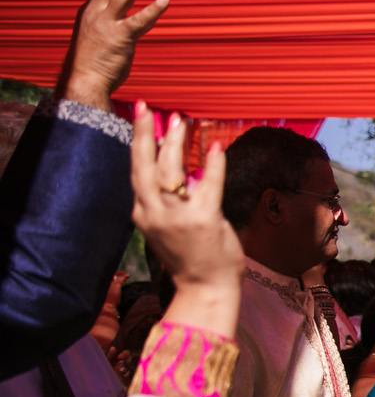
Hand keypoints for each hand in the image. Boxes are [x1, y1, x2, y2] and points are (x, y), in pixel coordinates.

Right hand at [56, 0, 169, 109]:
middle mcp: (98, 12)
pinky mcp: (121, 38)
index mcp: (93, 10)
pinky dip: (152, 10)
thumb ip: (111, 21)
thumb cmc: (93, 61)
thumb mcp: (98, 35)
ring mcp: (108, 24)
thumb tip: (122, 15)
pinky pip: (139, 22)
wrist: (84, 81)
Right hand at [131, 102, 241, 338]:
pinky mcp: (203, 219)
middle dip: (145, 133)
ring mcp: (177, 216)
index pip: (137, 171)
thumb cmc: (192, 258)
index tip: (141, 117)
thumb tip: (182, 174)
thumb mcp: (169, 228)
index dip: (139, 142)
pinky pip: (208, 185)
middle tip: (148, 107)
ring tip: (180, 121)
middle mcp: (154, 213)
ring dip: (175, 142)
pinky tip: (215, 147)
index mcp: (143, 213)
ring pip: (170, 170)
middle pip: (145, 165)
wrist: (205, 289)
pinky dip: (212, 164)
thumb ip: (170, 202)